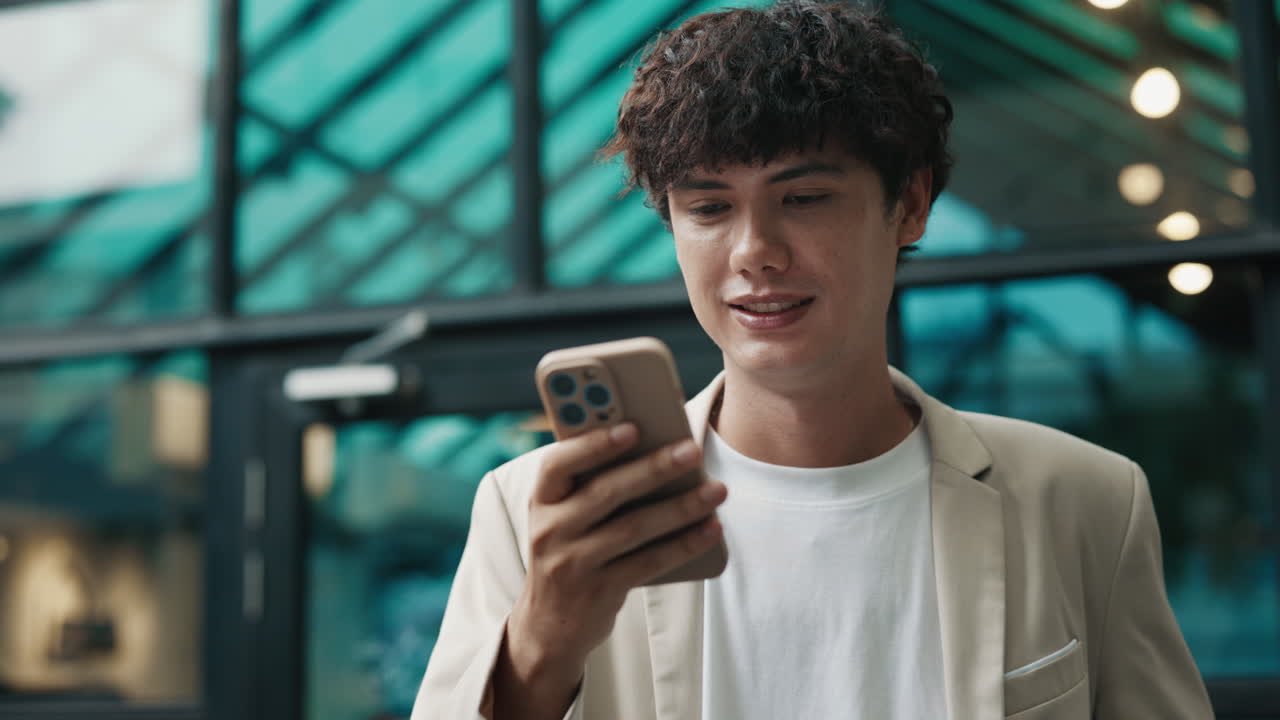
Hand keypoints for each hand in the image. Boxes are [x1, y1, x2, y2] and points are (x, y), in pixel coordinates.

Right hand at [492, 422, 726, 718]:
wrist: (549, 626)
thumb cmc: (569, 551)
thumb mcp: (563, 516)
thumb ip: (591, 484)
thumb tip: (655, 447)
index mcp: (541, 500)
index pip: (558, 463)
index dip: (593, 444)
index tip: (632, 427)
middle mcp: (550, 530)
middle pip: (605, 492)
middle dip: (654, 468)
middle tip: (693, 450)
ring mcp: (572, 564)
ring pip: (633, 528)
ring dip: (681, 507)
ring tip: (717, 490)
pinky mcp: (599, 592)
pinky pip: (649, 562)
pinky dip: (684, 544)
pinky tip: (711, 529)